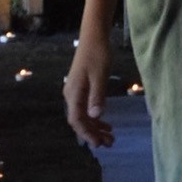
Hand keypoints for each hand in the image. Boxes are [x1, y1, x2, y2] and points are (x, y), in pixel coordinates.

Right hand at [64, 33, 113, 149]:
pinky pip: (86, 108)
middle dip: (93, 133)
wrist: (94, 37)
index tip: (99, 144)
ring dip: (96, 127)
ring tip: (110, 136)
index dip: (87, 133)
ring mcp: (75, 91)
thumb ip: (97, 96)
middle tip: (110, 143)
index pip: (77, 120)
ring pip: (83, 115)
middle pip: (80, 120)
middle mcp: (71, 95)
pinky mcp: (81, 88)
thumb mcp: (100, 75)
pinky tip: (106, 122)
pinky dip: (95, 117)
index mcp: (74, 93)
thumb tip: (96, 116)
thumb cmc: (98, 54)